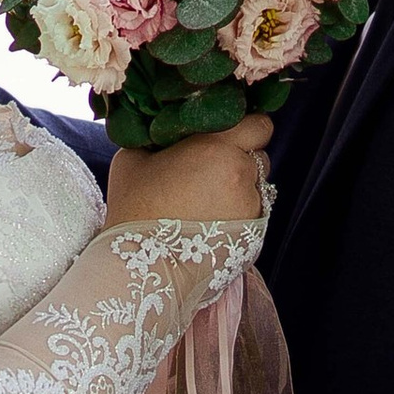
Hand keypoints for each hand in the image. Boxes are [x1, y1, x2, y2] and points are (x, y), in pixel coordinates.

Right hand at [105, 113, 272, 229]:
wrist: (142, 268)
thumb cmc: (134, 210)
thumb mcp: (133, 159)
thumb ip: (156, 138)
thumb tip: (163, 131)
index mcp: (218, 147)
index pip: (260, 125)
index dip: (247, 127)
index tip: (229, 135)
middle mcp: (242, 174)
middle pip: (258, 156)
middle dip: (241, 160)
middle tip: (210, 171)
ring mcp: (251, 208)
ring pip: (256, 188)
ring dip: (239, 189)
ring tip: (205, 204)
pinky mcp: (255, 238)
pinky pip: (253, 216)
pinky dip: (238, 216)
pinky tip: (209, 225)